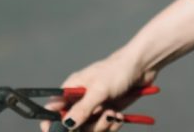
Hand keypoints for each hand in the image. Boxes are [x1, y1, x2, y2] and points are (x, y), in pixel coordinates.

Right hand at [38, 52, 158, 131]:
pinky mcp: (107, 113)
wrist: (142, 67)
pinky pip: (104, 128)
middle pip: (72, 125)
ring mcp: (94, 108)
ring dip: (103, 125)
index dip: (51, 122)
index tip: (53, 131)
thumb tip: (66, 124)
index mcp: (72, 89)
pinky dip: (112, 125)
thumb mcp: (99, 89)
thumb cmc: (118, 71)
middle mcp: (80, 100)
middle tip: (103, 115)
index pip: (53, 109)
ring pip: (89, 129)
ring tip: (114, 113)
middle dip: (87, 126)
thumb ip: (83, 108)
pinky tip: (119, 116)